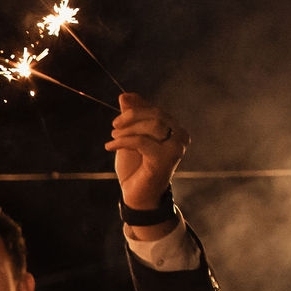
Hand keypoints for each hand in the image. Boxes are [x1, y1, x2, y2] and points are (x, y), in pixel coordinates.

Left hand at [107, 93, 189, 217]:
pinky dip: (123, 141)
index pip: (156, 111)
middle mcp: (181, 137)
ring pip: (151, 126)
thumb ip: (131, 117)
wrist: (136, 195)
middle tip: (114, 127)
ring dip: (127, 130)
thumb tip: (125, 95)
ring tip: (113, 138)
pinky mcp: (166, 159)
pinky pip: (142, 142)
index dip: (135, 111)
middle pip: (156, 115)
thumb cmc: (136, 166)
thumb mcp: (131, 137)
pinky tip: (109, 146)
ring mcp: (176, 148)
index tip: (117, 121)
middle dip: (131, 117)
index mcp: (175, 129)